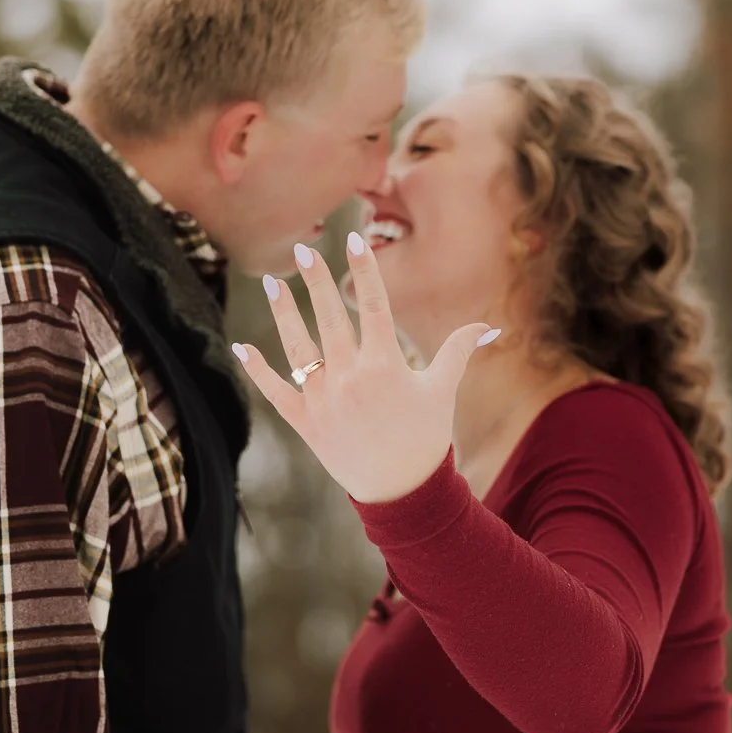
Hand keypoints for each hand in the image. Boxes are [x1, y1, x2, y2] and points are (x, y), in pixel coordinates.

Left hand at [232, 232, 497, 502]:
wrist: (402, 493)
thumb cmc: (426, 438)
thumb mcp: (442, 391)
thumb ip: (458, 352)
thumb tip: (490, 327)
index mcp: (385, 365)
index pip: (374, 305)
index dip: (365, 270)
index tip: (354, 239)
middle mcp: (350, 378)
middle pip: (331, 318)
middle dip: (317, 281)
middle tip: (304, 250)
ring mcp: (324, 400)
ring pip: (299, 347)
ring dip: (284, 313)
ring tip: (273, 282)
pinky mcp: (306, 423)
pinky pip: (277, 392)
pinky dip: (258, 370)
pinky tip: (241, 346)